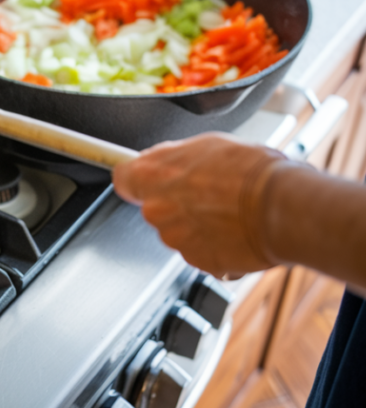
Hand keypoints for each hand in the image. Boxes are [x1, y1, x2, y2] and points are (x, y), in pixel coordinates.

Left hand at [112, 133, 285, 278]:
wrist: (284, 207)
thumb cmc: (252, 172)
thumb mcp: (208, 144)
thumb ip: (176, 157)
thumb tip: (166, 159)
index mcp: (152, 178)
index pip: (124, 179)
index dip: (139, 179)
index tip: (146, 179)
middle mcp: (157, 211)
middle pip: (157, 207)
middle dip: (179, 202)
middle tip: (211, 192)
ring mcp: (178, 240)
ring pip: (182, 231)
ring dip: (200, 225)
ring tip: (232, 212)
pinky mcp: (201, 263)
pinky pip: (204, 252)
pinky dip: (218, 246)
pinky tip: (239, 231)